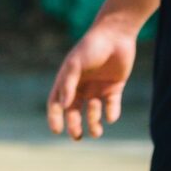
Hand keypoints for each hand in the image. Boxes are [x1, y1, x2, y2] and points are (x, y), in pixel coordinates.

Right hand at [48, 16, 139, 138]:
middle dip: (74, 125)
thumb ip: (68, 84)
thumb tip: (63, 105)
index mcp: (68, 81)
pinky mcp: (114, 87)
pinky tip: (110, 116)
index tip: (56, 130)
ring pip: (93, 112)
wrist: (116, 34)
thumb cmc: (91, 47)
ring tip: (96, 132)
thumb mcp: (75, 64)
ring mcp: (98, 88)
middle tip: (77, 136)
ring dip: (93, 123)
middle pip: (74, 112)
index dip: (55, 117)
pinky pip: (111, 105)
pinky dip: (111, 113)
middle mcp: (81, 87)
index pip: (56, 103)